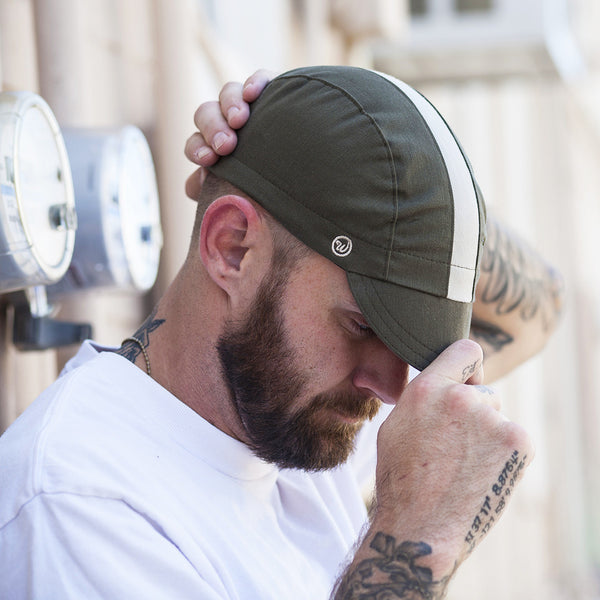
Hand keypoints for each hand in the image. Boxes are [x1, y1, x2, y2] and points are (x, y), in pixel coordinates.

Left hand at [184, 69, 275, 199]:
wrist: (319, 177)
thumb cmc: (280, 197)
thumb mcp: (251, 200)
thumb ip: (220, 195)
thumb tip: (194, 188)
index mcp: (219, 152)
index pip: (196, 145)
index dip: (197, 149)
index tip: (208, 160)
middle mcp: (231, 126)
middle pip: (206, 114)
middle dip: (212, 128)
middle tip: (226, 145)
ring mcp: (252, 107)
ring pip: (228, 93)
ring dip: (230, 105)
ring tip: (240, 120)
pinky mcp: (276, 91)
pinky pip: (260, 78)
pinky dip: (255, 83)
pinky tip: (252, 93)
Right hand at [334, 340, 533, 597]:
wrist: (421, 527)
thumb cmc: (401, 478)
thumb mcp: (396, 424)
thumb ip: (423, 396)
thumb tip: (443, 382)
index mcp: (427, 388)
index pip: (465, 349)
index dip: (467, 366)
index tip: (466, 380)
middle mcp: (461, 397)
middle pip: (481, 391)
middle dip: (473, 411)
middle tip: (454, 445)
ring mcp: (492, 419)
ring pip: (496, 416)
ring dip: (486, 433)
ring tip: (463, 465)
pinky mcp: (518, 442)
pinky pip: (513, 436)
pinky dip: (503, 452)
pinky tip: (481, 473)